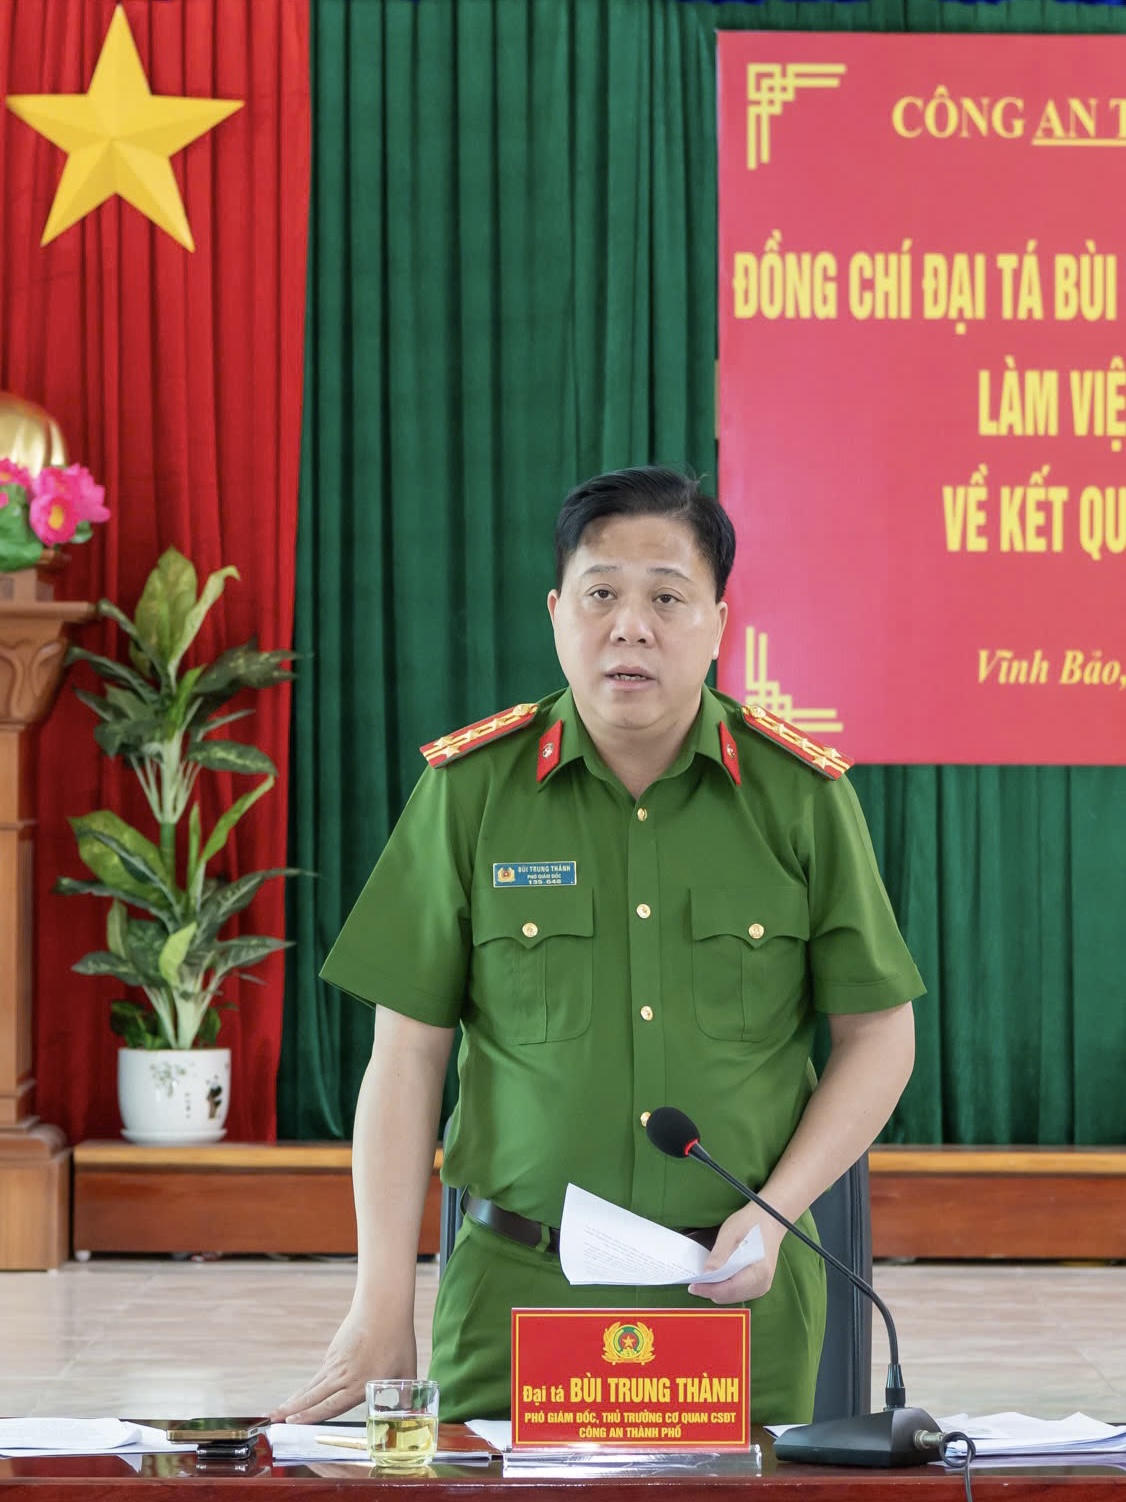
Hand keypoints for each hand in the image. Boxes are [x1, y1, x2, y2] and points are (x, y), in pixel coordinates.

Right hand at [271, 1307, 416, 1423]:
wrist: (383, 1306)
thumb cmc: (398, 1340)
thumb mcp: (406, 1371)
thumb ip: (404, 1396)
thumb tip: (410, 1414)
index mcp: (360, 1384)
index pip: (331, 1406)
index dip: (311, 1417)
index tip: (293, 1423)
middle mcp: (344, 1376)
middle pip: (313, 1397)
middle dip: (292, 1412)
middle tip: (272, 1420)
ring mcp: (336, 1363)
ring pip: (312, 1386)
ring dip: (295, 1400)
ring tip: (278, 1412)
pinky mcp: (334, 1352)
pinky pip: (319, 1375)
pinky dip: (308, 1387)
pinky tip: (301, 1396)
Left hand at [688, 1206, 785, 1304]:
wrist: (769, 1220)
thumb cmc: (750, 1223)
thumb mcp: (730, 1233)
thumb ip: (719, 1256)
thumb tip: (706, 1274)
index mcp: (758, 1272)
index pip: (729, 1289)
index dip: (709, 1289)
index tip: (693, 1286)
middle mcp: (762, 1284)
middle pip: (730, 1296)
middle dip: (712, 1290)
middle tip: (697, 1280)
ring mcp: (762, 1286)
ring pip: (732, 1297)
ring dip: (718, 1289)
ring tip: (706, 1277)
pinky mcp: (759, 1285)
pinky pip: (738, 1293)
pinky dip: (726, 1287)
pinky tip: (719, 1276)